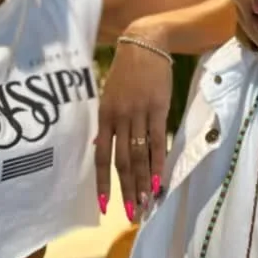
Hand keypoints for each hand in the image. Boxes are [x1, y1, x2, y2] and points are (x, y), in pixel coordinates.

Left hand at [95, 36, 172, 221]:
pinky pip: (158, 141)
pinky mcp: (158, 108)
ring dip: (143, 183)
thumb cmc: (127, 72)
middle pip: (122, 162)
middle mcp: (119, 117)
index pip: (101, 156)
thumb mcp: (109, 95)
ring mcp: (139, 113)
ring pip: (140, 155)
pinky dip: (158, 163)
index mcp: (105, 116)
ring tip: (147, 203)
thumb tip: (98, 146)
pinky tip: (159, 180)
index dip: (103, 182)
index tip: (104, 205)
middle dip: (127, 190)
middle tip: (132, 213)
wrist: (145, 44)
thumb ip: (106, 123)